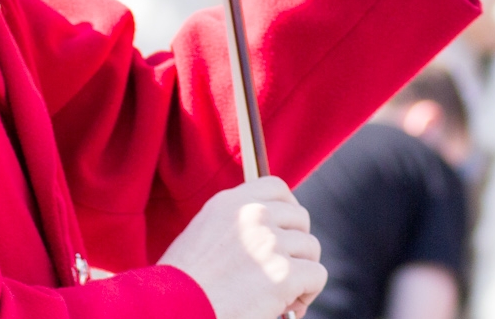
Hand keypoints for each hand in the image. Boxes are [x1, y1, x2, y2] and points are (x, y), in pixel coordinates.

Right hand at [158, 176, 325, 318]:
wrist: (178, 306)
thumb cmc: (185, 281)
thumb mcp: (204, 234)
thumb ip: (237, 224)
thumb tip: (271, 232)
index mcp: (230, 203)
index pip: (276, 187)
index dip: (288, 209)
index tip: (285, 230)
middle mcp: (253, 215)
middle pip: (300, 218)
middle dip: (297, 245)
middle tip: (284, 269)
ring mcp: (270, 242)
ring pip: (311, 248)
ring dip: (302, 272)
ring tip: (283, 294)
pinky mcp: (284, 274)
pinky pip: (316, 275)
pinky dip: (308, 294)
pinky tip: (287, 307)